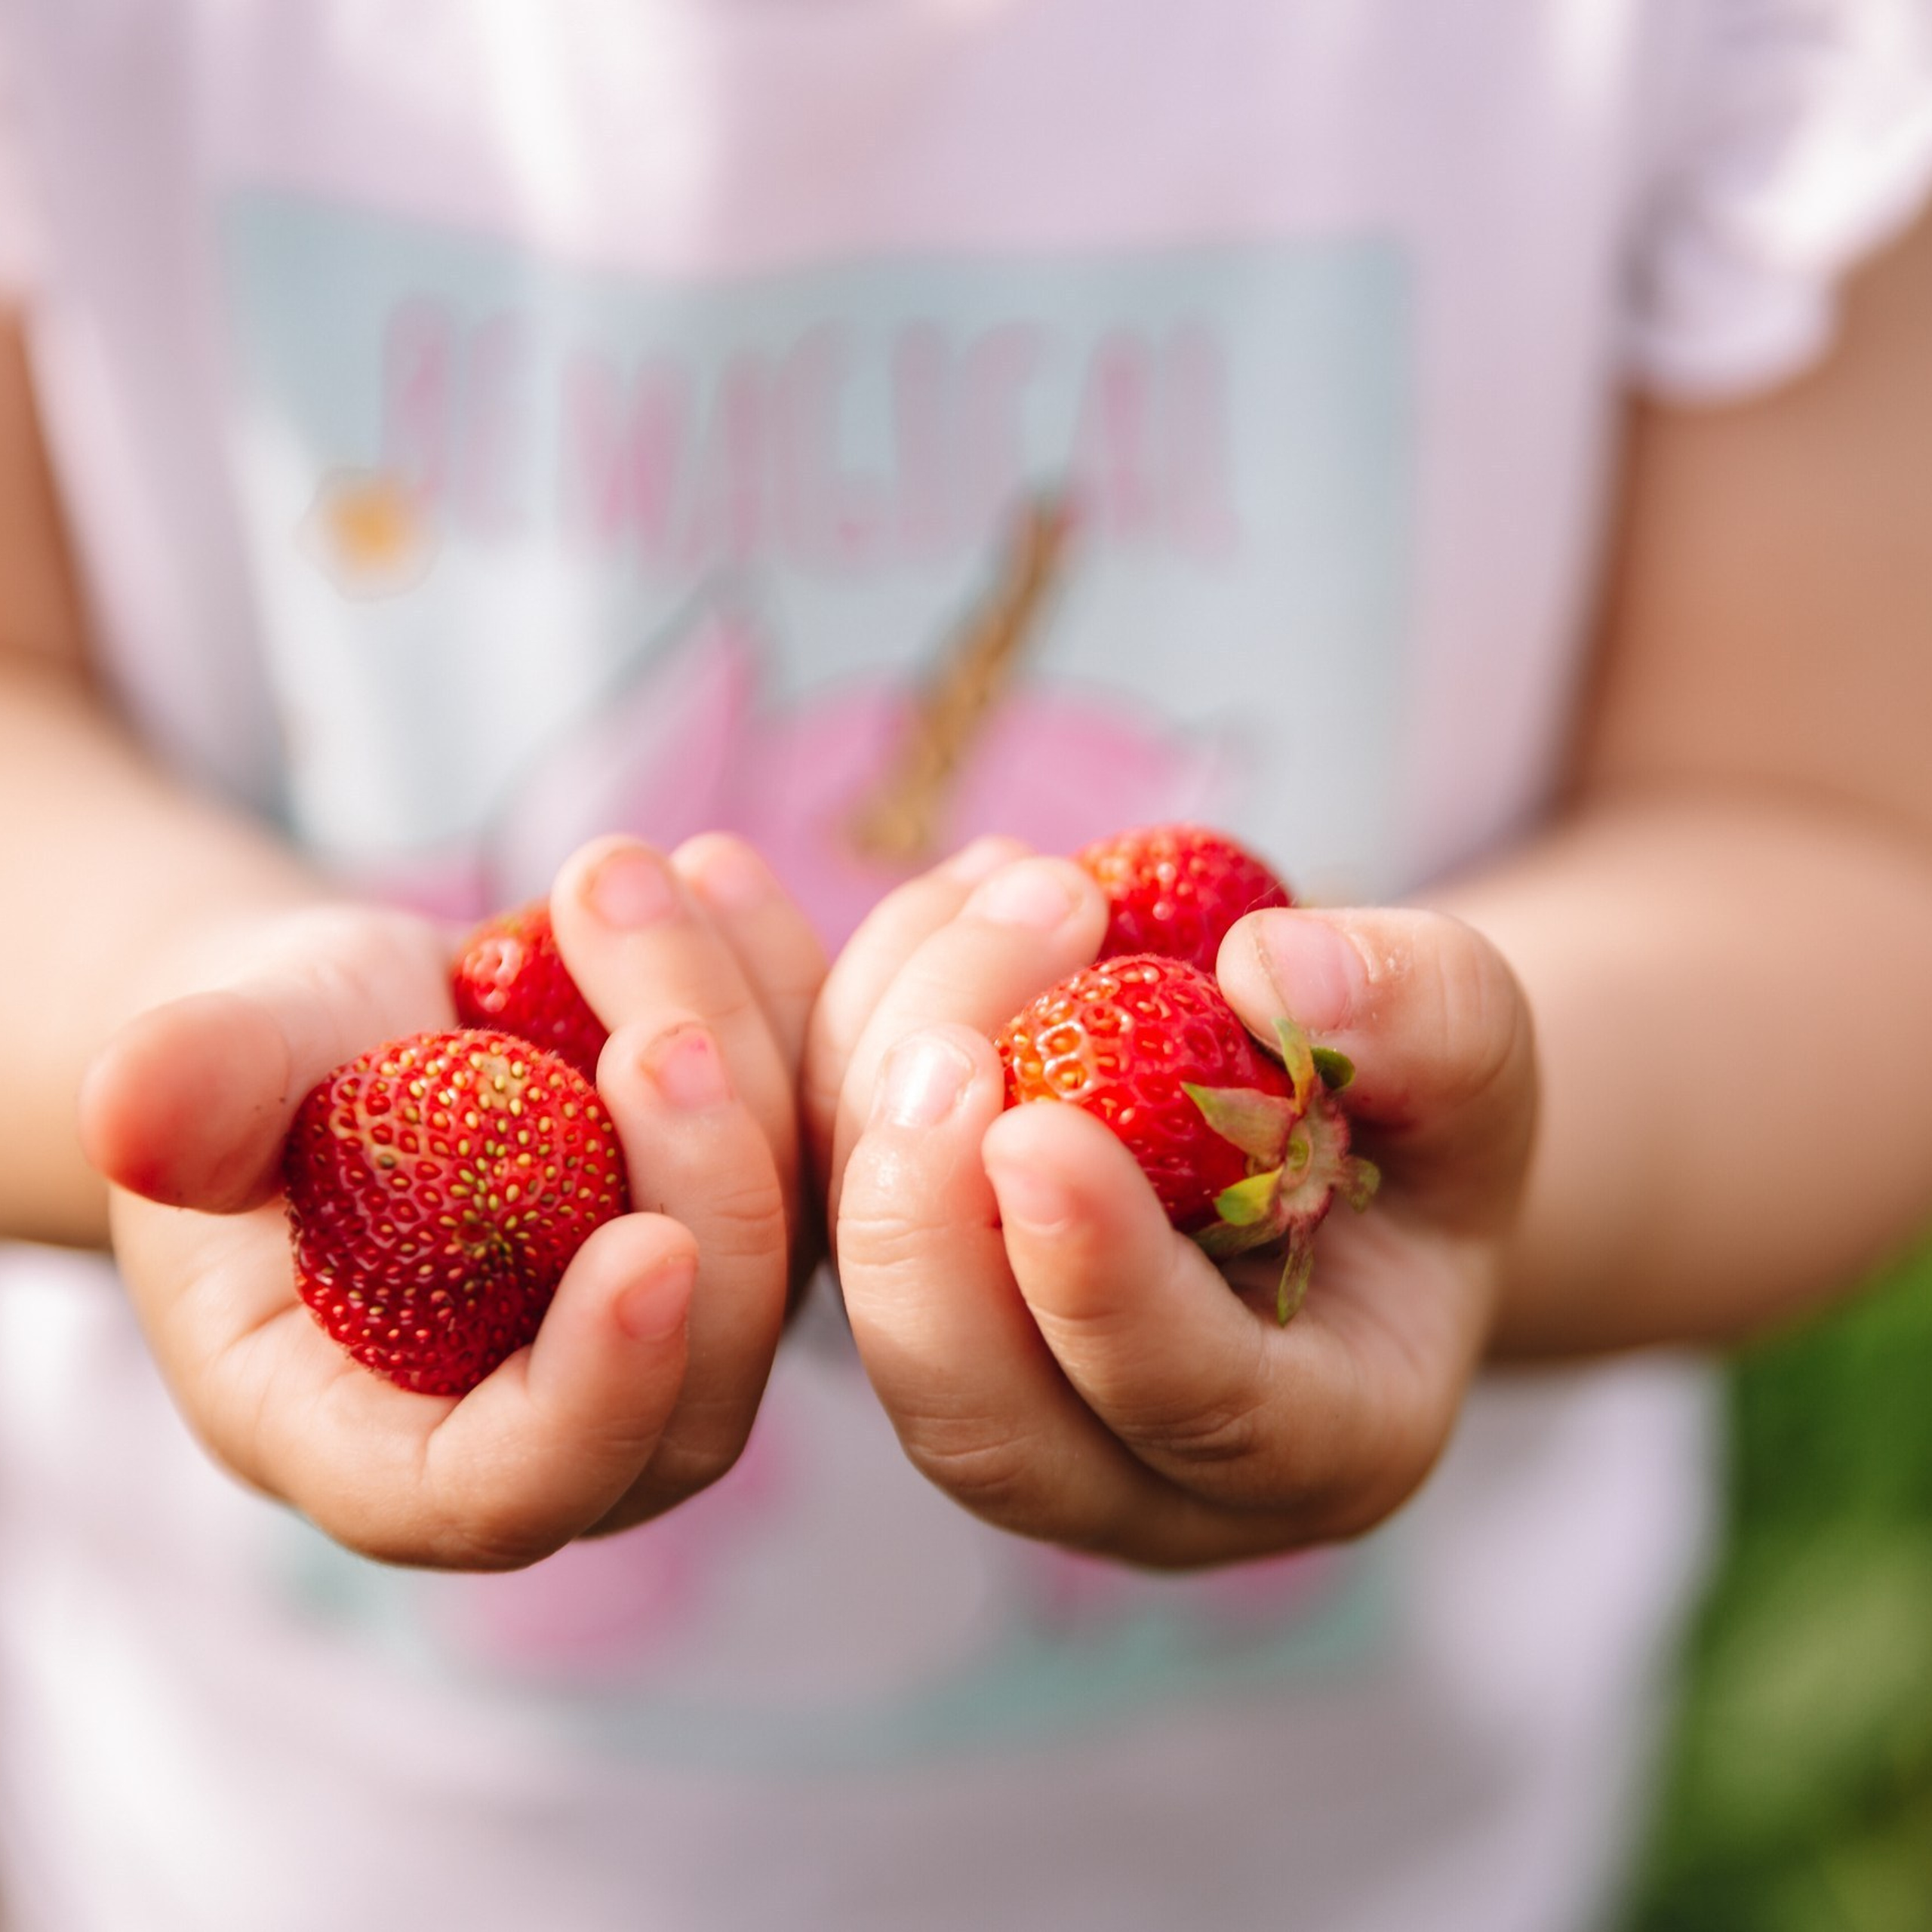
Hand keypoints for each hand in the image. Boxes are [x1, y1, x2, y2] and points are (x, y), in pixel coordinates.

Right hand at [78, 833, 823, 1569]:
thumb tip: (133, 1103)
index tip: (651, 1248)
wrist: (354, 1028)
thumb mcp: (219, 1071)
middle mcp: (567, 1418)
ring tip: (670, 881)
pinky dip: (788, 1000)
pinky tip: (725, 879)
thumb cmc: (268, 1074)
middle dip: (703, 1182)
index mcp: (392, 1444)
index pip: (515, 1492)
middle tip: (663, 1024)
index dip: (596, 1396)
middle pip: (699, 1371)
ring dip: (752, 1048)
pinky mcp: (760, 1222)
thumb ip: (194, 1097)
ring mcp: (688, 1329)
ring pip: (789, 1238)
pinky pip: (822, 1137)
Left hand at [808, 848, 1533, 1565]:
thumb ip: (1423, 1017)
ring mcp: (1004, 1401)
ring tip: (978, 900)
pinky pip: (819, 1205)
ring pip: (873, 1308)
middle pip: (978, 1413)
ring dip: (878, 1099)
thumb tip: (1269, 973)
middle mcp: (1137, 1474)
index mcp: (1317, 1446)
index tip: (1038, 1130)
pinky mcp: (910, 1302)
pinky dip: (839, 1049)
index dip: (1103, 1283)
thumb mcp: (1477, 1051)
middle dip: (932, 1224)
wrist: (1323, 1131)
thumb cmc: (1416, 1110)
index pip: (1191, 1411)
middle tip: (949, 1043)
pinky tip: (925, 906)